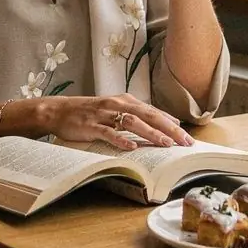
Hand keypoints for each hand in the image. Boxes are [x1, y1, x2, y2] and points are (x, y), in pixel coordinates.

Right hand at [39, 92, 193, 150]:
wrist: (59, 111)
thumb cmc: (90, 112)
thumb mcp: (115, 109)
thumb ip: (137, 115)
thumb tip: (165, 123)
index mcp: (126, 100)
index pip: (154, 112)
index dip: (171, 123)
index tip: (187, 136)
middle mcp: (117, 104)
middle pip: (148, 115)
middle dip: (168, 128)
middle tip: (184, 142)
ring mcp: (104, 114)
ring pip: (132, 123)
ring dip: (150, 133)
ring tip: (165, 143)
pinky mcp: (91, 125)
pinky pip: (108, 132)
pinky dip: (120, 139)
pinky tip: (131, 147)